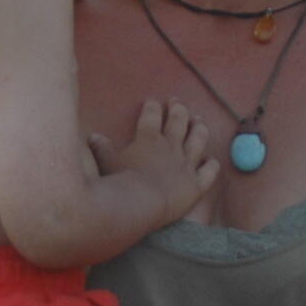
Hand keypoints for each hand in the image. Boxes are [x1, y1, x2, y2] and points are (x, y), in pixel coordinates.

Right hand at [91, 99, 219, 223]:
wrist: (145, 203)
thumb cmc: (122, 182)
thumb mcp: (107, 162)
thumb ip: (101, 148)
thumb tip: (92, 136)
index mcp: (148, 138)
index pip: (152, 115)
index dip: (152, 107)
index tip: (152, 102)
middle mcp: (170, 146)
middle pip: (178, 121)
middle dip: (178, 109)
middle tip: (177, 103)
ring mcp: (186, 164)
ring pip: (198, 140)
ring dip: (199, 128)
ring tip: (199, 120)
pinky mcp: (196, 183)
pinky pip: (209, 172)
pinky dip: (212, 165)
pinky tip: (212, 161)